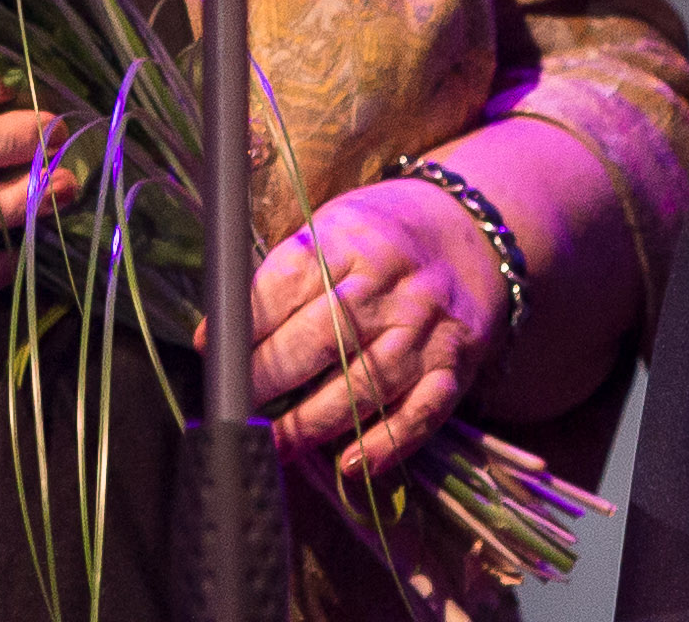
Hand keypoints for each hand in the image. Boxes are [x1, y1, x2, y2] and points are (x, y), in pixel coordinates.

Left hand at [251, 178, 503, 480]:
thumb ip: (288, 274)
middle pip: (322, 338)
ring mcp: (425, 327)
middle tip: (236, 407)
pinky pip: (421, 412)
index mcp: (350, 239)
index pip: (289, 283)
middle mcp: (389, 283)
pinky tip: (352, 463)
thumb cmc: (385, 236)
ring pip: (365, 383)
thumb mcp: (336, 226)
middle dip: (269, 378)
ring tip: (276, 446)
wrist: (475, 232)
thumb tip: (223, 333)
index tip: (213, 351)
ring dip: (314, 422)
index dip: (246, 323)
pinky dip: (386, 442)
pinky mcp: (454, 364)